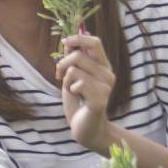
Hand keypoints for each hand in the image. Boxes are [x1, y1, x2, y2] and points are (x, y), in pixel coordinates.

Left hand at [56, 32, 114, 152]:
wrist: (86, 127)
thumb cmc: (79, 101)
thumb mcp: (73, 76)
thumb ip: (73, 60)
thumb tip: (68, 41)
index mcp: (103, 66)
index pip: (95, 42)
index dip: (78, 39)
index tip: (65, 44)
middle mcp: (108, 74)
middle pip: (78, 55)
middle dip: (63, 64)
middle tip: (59, 75)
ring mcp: (106, 87)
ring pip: (74, 70)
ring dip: (66, 80)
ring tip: (72, 89)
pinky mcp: (100, 99)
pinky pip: (78, 84)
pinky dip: (71, 89)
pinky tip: (77, 97)